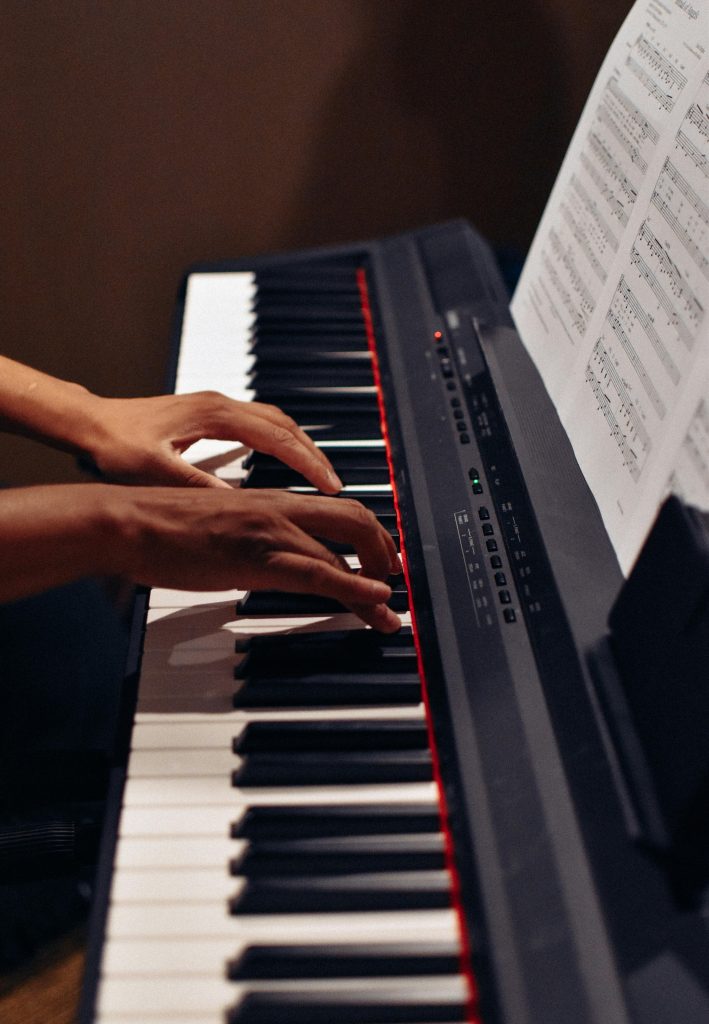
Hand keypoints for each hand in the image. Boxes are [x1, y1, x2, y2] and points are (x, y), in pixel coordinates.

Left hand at [84, 391, 343, 492]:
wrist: (89, 424)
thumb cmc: (115, 445)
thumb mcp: (157, 471)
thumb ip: (198, 485)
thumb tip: (240, 503)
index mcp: (215, 415)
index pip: (277, 438)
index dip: (308, 463)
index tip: (332, 485)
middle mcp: (221, 405)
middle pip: (285, 425)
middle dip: (314, 454)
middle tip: (336, 484)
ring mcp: (216, 407)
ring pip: (275, 421)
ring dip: (300, 446)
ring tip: (319, 474)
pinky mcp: (208, 415)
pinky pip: (259, 424)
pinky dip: (281, 442)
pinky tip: (283, 460)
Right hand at [110, 486, 401, 631]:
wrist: (129, 522)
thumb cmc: (164, 528)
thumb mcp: (222, 528)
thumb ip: (253, 539)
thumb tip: (271, 559)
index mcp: (271, 499)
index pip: (338, 509)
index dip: (371, 535)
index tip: (383, 561)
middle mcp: (280, 509)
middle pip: (356, 519)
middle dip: (386, 552)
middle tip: (395, 582)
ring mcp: (271, 532)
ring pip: (345, 550)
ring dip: (376, 584)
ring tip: (388, 613)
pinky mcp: (258, 559)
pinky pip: (319, 573)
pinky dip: (354, 588)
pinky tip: (374, 601)